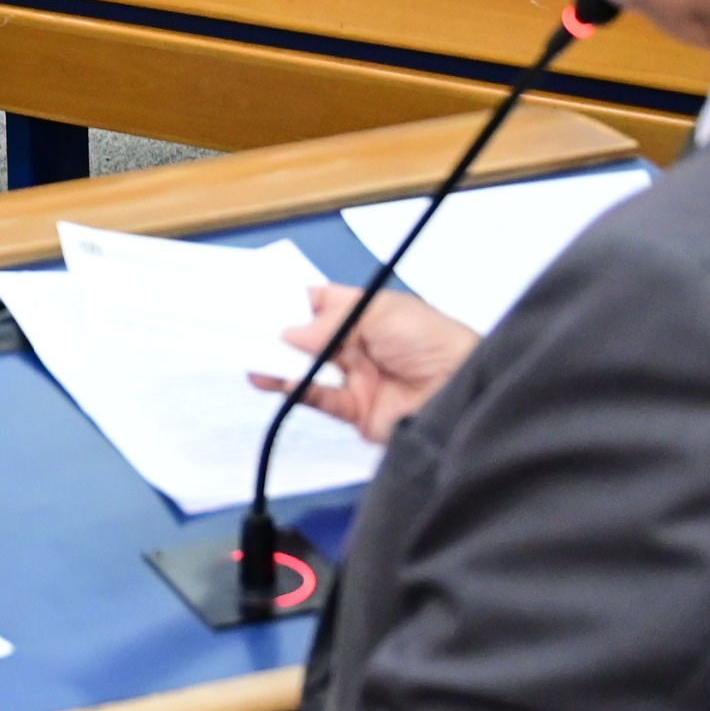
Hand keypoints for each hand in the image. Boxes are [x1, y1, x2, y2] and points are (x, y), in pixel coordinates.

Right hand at [244, 282, 477, 441]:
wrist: (464, 391)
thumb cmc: (433, 341)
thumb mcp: (384, 313)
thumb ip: (334, 322)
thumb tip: (292, 331)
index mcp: (369, 314)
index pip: (323, 304)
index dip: (293, 302)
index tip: (259, 300)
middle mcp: (360, 345)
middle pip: (310, 337)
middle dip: (279, 332)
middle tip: (245, 329)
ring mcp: (357, 378)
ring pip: (308, 368)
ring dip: (279, 362)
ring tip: (252, 357)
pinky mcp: (356, 410)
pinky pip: (318, 398)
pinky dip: (295, 389)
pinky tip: (276, 380)